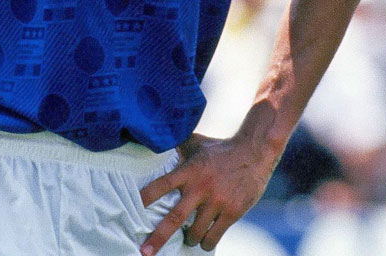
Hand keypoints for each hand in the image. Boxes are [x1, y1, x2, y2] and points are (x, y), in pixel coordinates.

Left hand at [139, 132, 277, 253]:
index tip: (132, 208)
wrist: (253, 153)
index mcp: (189, 170)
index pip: (162, 184)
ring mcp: (217, 202)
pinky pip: (214, 236)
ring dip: (188, 239)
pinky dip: (206, 242)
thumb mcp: (196, 143)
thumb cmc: (220, 148)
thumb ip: (177, 147)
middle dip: (158, 237)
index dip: (146, 196)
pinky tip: (204, 241)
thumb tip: (156, 140)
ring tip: (187, 239)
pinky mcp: (232, 213)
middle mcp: (201, 187)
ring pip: (195, 232)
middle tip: (145, 252)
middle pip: (175, 217)